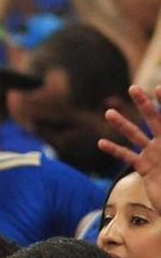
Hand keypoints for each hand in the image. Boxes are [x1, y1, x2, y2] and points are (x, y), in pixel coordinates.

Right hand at [99, 84, 160, 210]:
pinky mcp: (145, 169)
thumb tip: (148, 140)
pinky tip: (101, 143)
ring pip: (136, 137)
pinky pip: (128, 157)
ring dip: (122, 125)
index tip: (157, 88)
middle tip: (133, 88)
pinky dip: (115, 150)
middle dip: (144, 104)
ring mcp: (155, 156)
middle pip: (154, 120)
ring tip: (109, 114)